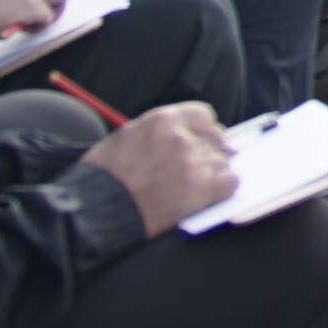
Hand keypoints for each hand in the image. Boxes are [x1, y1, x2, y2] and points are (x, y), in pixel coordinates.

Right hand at [93, 103, 232, 232]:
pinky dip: (223, 189)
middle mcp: (182, 137)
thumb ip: (157, 132)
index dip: (206, 130)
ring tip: (193, 188)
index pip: (203, 115)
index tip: (206, 141)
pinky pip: (230, 182)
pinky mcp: (202, 189)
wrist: (96, 211)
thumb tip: (181, 136)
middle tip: (200, 169)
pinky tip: (210, 195)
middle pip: (215, 140)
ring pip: (222, 162)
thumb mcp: (125, 137)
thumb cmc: (103, 178)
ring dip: (213, 174)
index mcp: (162, 120)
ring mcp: (194, 163)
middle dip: (210, 153)